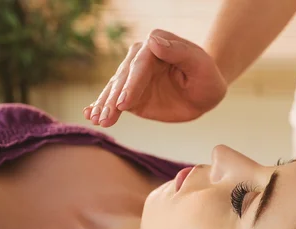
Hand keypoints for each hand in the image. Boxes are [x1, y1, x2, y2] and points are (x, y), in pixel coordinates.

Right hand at [83, 29, 227, 126]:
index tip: (124, 103)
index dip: (132, 85)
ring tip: (97, 120)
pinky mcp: (131, 93)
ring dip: (105, 106)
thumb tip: (153, 41)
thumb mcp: (200, 65)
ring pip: (116, 90)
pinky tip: (89, 114)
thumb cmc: (206, 76)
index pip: (140, 65)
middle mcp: (140, 56)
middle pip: (124, 78)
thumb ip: (179, 52)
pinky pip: (115, 100)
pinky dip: (101, 106)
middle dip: (113, 100)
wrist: (205, 91)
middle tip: (105, 117)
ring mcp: (133, 76)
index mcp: (156, 43)